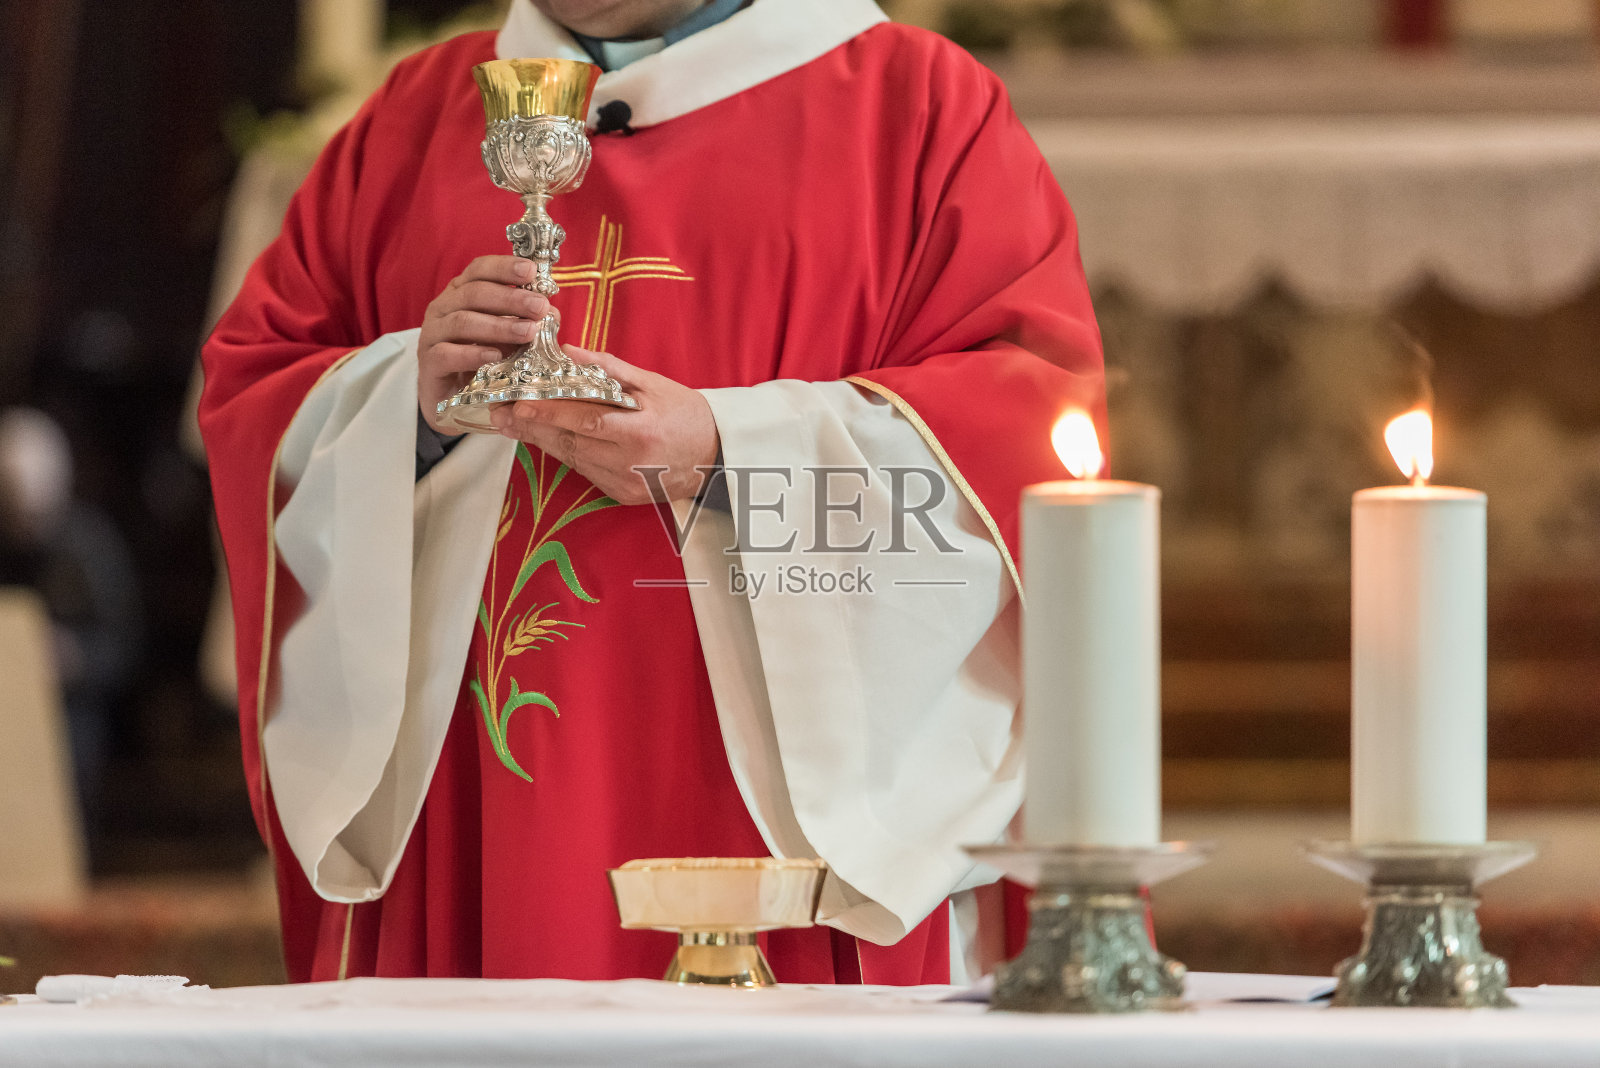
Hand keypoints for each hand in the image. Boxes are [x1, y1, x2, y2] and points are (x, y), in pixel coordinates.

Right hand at [418, 256, 548, 433]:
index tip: (532, 271)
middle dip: (510, 298)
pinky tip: (495, 355)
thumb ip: (526, 321)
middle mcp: (443, 308)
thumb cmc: (480, 359)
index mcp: (461, 293)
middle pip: (474, 293)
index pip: (479, 270)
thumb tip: (551, 312)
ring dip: (498, 326)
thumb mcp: (506, 337)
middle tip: (539, 306)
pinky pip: (447, 354)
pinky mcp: (429, 362)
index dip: (504, 267)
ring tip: (528, 332)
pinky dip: (473, 353)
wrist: (450, 398)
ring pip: (462, 322)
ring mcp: (433, 334)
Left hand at [490, 346, 719, 504]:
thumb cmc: (686, 413)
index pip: (585, 422)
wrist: (717, 454)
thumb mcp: (652, 384)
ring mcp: (625, 484)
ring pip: (572, 459)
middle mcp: (630, 464)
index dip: (549, 413)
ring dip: (542, 440)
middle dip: (532, 427)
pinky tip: (547, 438)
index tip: (519, 403)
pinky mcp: (622, 496)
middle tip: (500, 413)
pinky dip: (565, 453)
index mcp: (641, 434)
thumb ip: (608, 368)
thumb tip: (568, 351)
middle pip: (570, 443)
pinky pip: (585, 471)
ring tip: (514, 423)